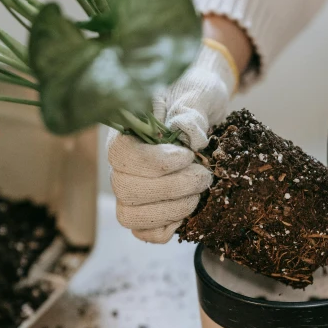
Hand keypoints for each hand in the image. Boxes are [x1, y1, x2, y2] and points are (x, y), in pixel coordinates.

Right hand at [108, 41, 238, 242]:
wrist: (205, 107)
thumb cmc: (195, 95)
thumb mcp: (196, 94)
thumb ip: (189, 111)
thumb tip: (186, 134)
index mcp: (125, 133)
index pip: (122, 156)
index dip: (155, 163)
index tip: (186, 155)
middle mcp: (121, 165)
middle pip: (126, 190)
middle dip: (172, 188)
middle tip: (203, 175)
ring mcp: (132, 190)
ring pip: (132, 216)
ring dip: (172, 209)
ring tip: (199, 192)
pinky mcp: (149, 209)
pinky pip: (145, 233)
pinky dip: (167, 227)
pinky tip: (187, 208)